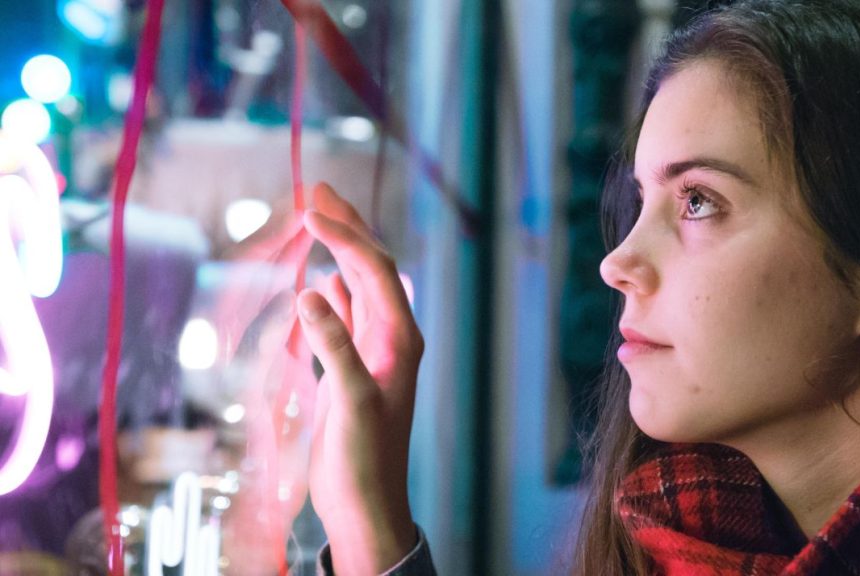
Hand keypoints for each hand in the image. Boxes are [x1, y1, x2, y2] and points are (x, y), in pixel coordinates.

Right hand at [298, 183, 421, 574]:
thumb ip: (334, 347)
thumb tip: (310, 291)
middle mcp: (392, 335)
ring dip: (338, 251)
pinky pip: (346, 313)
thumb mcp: (349, 402)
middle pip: (371, 267)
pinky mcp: (355, 366)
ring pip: (357, 285)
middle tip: (317, 190)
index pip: (373, 270)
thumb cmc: (362, 457)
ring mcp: (374, 349)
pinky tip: (320, 277)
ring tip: (316, 218)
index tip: (310, 208)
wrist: (364, 500)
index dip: (343, 235)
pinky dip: (332, 287)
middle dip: (347, 227)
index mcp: (400, 337)